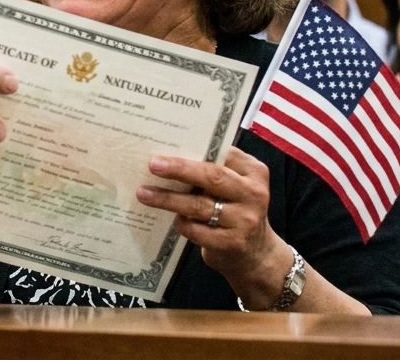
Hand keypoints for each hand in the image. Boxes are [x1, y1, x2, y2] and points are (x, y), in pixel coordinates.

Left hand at [135, 147, 292, 306]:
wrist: (256, 255)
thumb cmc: (236, 211)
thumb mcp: (236, 187)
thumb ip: (216, 171)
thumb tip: (171, 157)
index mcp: (254, 173)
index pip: (224, 154)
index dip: (196, 149)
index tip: (169, 144)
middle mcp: (253, 194)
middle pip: (212, 177)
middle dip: (179, 169)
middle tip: (153, 165)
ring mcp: (245, 220)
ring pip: (199, 205)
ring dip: (168, 199)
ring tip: (144, 193)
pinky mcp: (232, 243)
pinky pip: (197, 230)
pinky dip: (181, 223)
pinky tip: (173, 220)